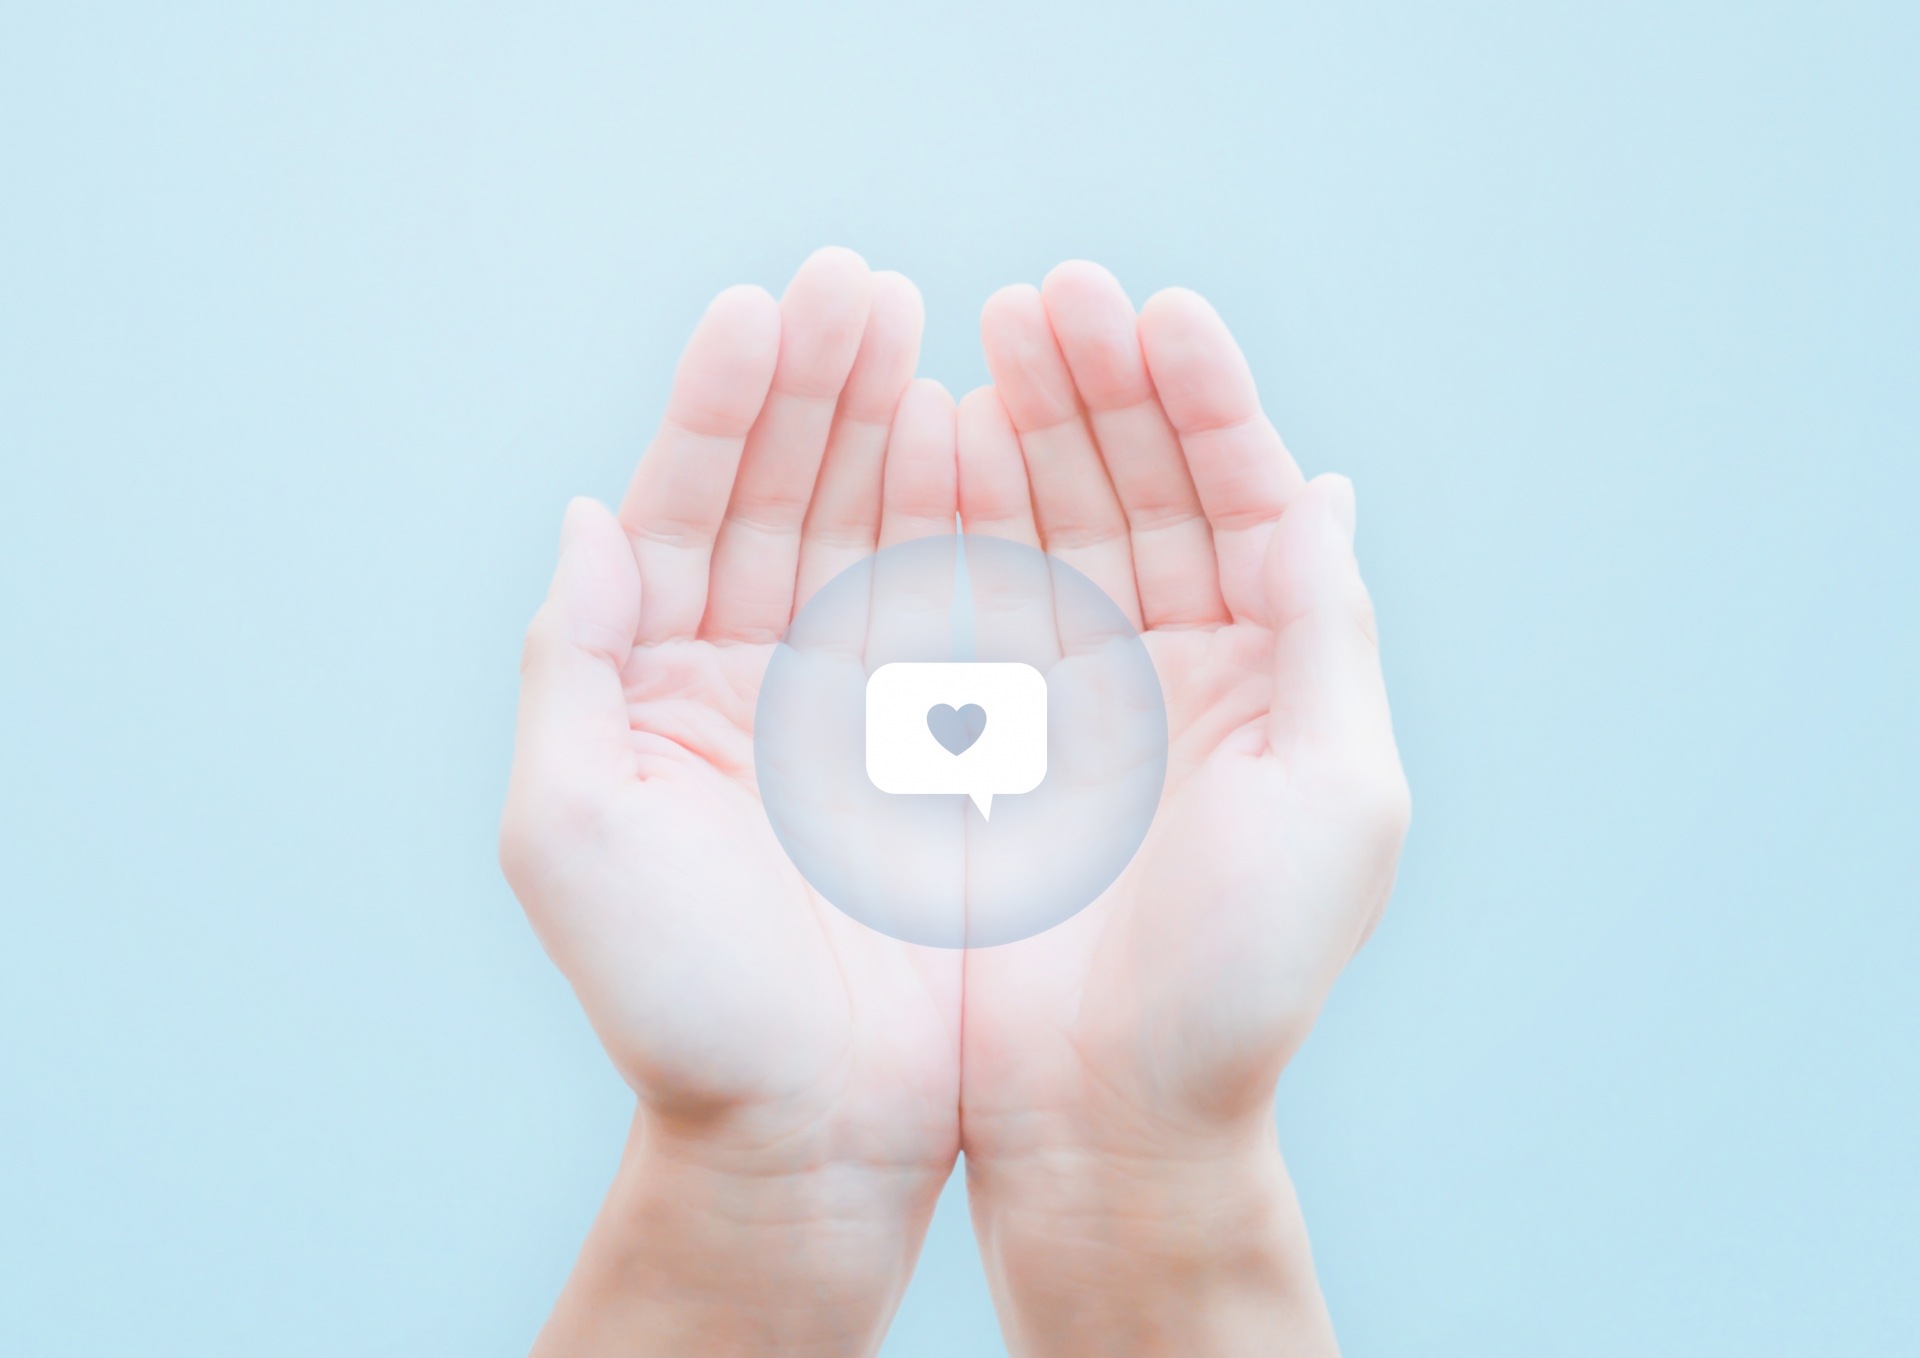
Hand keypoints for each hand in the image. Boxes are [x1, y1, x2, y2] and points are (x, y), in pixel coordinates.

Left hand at [500, 249, 965, 1354]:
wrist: (815, 1134)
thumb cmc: (682, 1011)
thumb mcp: (572, 836)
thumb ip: (569, 666)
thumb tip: (585, 514)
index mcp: (655, 685)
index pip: (683, 509)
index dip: (719, 406)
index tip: (763, 308)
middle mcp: (749, 677)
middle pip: (782, 493)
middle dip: (818, 383)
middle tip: (861, 281)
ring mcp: (850, 703)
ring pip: (871, 528)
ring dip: (894, 423)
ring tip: (926, 321)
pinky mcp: (943, 744)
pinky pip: (956, 606)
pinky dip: (969, 518)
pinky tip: (982, 435)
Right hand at [955, 264, 1409, 1354]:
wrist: (1109, 1120)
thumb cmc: (1240, 982)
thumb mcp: (1335, 797)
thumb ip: (1329, 632)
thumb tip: (1330, 486)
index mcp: (1277, 677)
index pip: (1246, 500)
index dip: (1204, 401)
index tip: (1153, 310)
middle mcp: (1187, 672)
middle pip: (1146, 490)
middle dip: (1104, 387)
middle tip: (1052, 292)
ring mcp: (1088, 699)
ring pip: (1059, 526)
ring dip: (1030, 426)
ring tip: (989, 332)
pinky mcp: (995, 740)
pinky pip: (978, 600)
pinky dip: (960, 516)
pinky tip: (935, 438)